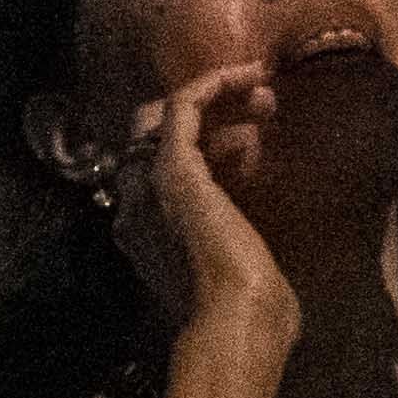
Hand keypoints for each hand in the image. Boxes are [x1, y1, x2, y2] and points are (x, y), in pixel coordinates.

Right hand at [101, 74, 292, 354]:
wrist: (235, 323)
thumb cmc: (247, 316)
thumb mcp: (234, 277)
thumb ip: (229, 252)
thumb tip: (248, 249)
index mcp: (145, 237)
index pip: (158, 173)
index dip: (206, 148)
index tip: (253, 141)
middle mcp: (135, 207)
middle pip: (151, 137)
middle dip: (205, 116)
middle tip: (259, 108)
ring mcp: (147, 186)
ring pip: (164, 117)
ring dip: (216, 95)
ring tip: (263, 91)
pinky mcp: (172, 167)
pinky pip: (181, 106)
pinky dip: (214, 83)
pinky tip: (250, 74)